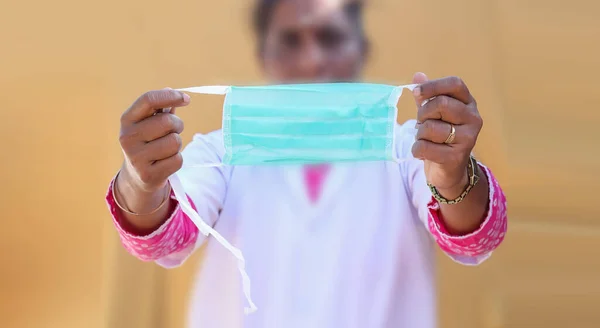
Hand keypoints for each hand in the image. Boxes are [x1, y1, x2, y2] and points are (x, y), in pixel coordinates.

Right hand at [118, 88, 189, 192]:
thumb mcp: (148, 123)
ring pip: (175, 141)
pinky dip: (176, 160)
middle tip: (172, 132)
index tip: (186, 99)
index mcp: (127, 119)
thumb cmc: (148, 142)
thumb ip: (160, 107)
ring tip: (166, 148)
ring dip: (177, 144)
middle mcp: (128, 137)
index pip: (149, 100)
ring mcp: (136, 157)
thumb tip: (171, 91)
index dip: (170, 96)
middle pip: (167, 121)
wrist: (137, 176)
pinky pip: (177, 160)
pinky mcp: (148, 174)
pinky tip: (164, 162)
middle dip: (177, 125)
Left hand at [411, 72, 482, 192]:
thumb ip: (427, 96)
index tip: (417, 92)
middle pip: (440, 104)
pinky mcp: (456, 157)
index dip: (433, 85)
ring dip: (419, 134)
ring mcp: (468, 138)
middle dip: (423, 114)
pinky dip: (417, 150)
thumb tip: (418, 76)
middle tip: (421, 123)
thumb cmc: (441, 137)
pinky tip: (423, 152)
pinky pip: (425, 147)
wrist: (449, 170)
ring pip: (430, 127)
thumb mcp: (434, 114)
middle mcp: (473, 118)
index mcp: (468, 103)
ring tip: (425, 140)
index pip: (455, 84)